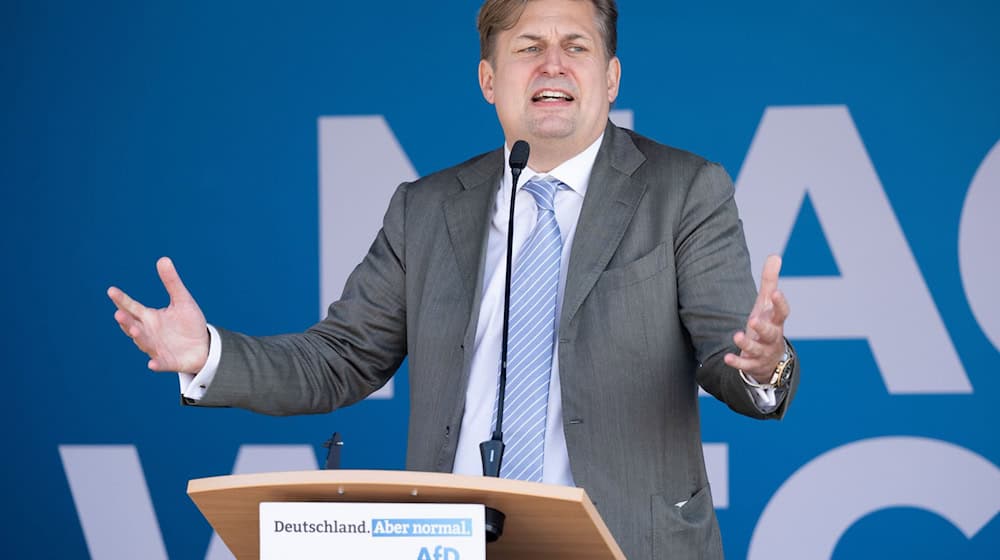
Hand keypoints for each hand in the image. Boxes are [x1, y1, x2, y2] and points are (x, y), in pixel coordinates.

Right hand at [107, 257, 208, 372]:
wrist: (203, 346)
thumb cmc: (189, 323)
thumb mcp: (182, 300)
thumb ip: (172, 282)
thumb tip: (163, 259)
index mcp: (149, 317)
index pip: (132, 307)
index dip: (122, 300)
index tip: (111, 290)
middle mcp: (149, 332)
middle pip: (133, 326)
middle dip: (126, 321)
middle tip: (118, 314)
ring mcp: (157, 348)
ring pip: (144, 343)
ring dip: (139, 338)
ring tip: (134, 330)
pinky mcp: (168, 361)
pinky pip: (161, 363)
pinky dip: (157, 364)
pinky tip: (152, 364)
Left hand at [724, 255, 789, 381]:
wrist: (771, 359)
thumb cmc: (768, 324)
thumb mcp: (767, 303)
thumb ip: (770, 281)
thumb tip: (775, 256)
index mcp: (776, 321)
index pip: (782, 312)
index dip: (780, 303)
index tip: (776, 292)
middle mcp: (772, 337)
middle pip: (771, 332)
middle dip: (763, 327)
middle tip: (753, 320)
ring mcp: (763, 352)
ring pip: (757, 349)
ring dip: (747, 344)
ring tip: (737, 335)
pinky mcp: (753, 364)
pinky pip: (745, 365)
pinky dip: (737, 362)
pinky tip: (727, 358)